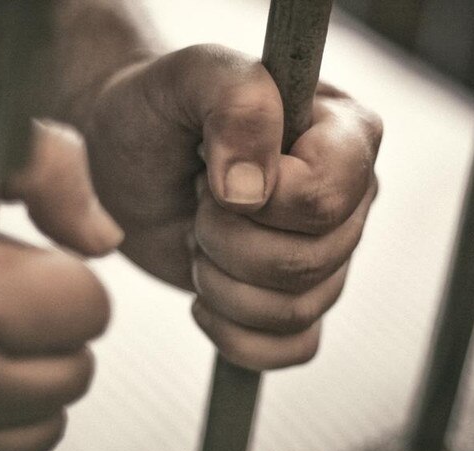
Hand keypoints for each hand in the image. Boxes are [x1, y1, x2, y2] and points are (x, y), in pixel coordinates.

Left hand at [84, 44, 381, 369]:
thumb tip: (254, 192)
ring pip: (294, 310)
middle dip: (224, 242)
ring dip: (220, 284)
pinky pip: (291, 348)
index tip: (210, 172)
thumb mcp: (187, 78)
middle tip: (196, 204)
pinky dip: (236, 336)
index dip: (255, 201)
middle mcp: (346, 198)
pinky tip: (203, 299)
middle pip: (305, 262)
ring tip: (196, 237)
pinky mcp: (292, 298)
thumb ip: (236, 105)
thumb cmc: (158, 112)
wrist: (127, 159)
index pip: (323, 198)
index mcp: (343, 135)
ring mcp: (324, 254)